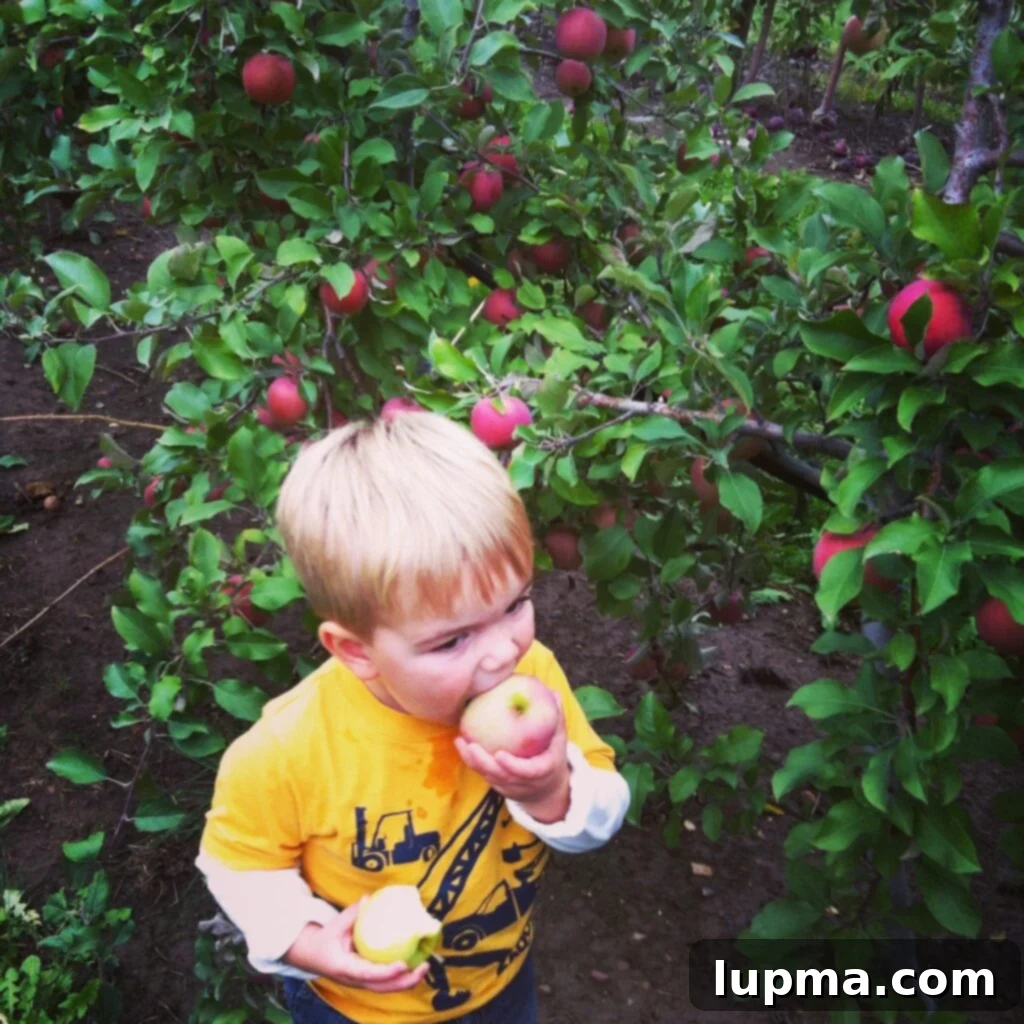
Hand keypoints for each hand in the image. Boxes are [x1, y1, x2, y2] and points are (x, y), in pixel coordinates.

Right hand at [283, 899, 431, 992]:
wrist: (311, 956)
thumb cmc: (324, 940)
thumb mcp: (335, 925)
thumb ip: (352, 914)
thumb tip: (369, 898)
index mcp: (345, 968)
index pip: (368, 974)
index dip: (386, 972)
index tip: (403, 965)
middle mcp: (355, 979)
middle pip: (382, 987)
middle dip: (405, 981)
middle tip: (424, 966)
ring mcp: (361, 981)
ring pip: (386, 988)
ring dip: (406, 981)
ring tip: (425, 966)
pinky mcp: (366, 979)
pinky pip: (385, 981)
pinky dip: (401, 977)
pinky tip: (415, 964)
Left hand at [454, 689, 569, 813]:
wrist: (547, 787)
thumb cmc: (552, 755)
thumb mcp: (559, 738)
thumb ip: (557, 717)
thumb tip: (554, 692)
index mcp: (542, 771)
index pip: (527, 772)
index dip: (513, 766)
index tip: (499, 755)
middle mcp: (524, 783)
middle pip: (501, 777)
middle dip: (484, 763)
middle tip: (472, 746)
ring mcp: (509, 786)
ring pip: (488, 776)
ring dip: (472, 761)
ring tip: (461, 741)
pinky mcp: (497, 785)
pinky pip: (483, 774)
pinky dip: (471, 761)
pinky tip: (461, 744)